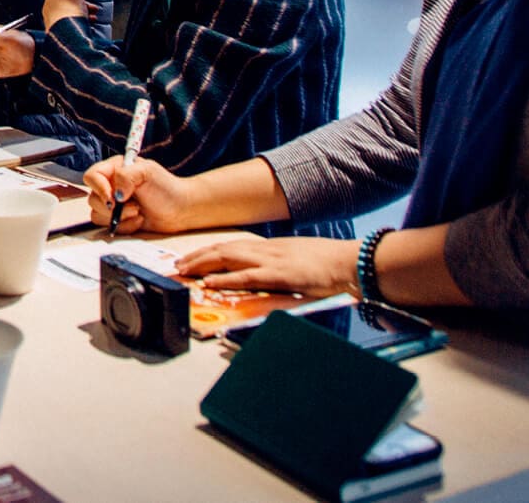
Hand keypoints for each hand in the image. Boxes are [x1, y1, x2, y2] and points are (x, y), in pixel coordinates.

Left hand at [41, 0, 92, 29]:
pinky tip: (85, 24)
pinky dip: (78, 21)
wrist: (66, 36)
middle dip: (83, 2)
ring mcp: (52, 16)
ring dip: (83, 12)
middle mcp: (50, 4)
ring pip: (70, 11)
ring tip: (92, 16)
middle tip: (92, 7)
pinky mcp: (55, 27)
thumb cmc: (70, 14)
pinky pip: (68, 21)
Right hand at [80, 156, 194, 234]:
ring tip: (138, 212)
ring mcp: (114, 204)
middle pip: (92, 198)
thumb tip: (115, 193)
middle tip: (134, 206)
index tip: (113, 197)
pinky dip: (125, 226)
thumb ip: (126, 176)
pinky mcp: (118, 219)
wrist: (180, 210)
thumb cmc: (166, 188)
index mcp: (115, 169)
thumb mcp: (147, 172)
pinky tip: (139, 220)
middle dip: (114, 207)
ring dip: (119, 217)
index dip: (98, 187)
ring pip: (97, 214)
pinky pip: (109, 227)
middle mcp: (111, 186)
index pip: (92, 176)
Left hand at [176, 237, 360, 298]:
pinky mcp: (279, 276)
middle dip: (197, 256)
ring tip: (183, 270)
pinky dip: (226, 278)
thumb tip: (263, 278)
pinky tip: (210, 282)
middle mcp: (265, 251)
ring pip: (228, 258)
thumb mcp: (297, 262)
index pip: (231, 246)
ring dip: (202, 264)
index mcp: (269, 248)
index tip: (190, 258)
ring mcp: (271, 262)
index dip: (208, 252)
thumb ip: (278, 268)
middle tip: (177, 265)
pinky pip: (247, 277)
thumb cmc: (328, 265)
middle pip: (223, 249)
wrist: (351, 262)